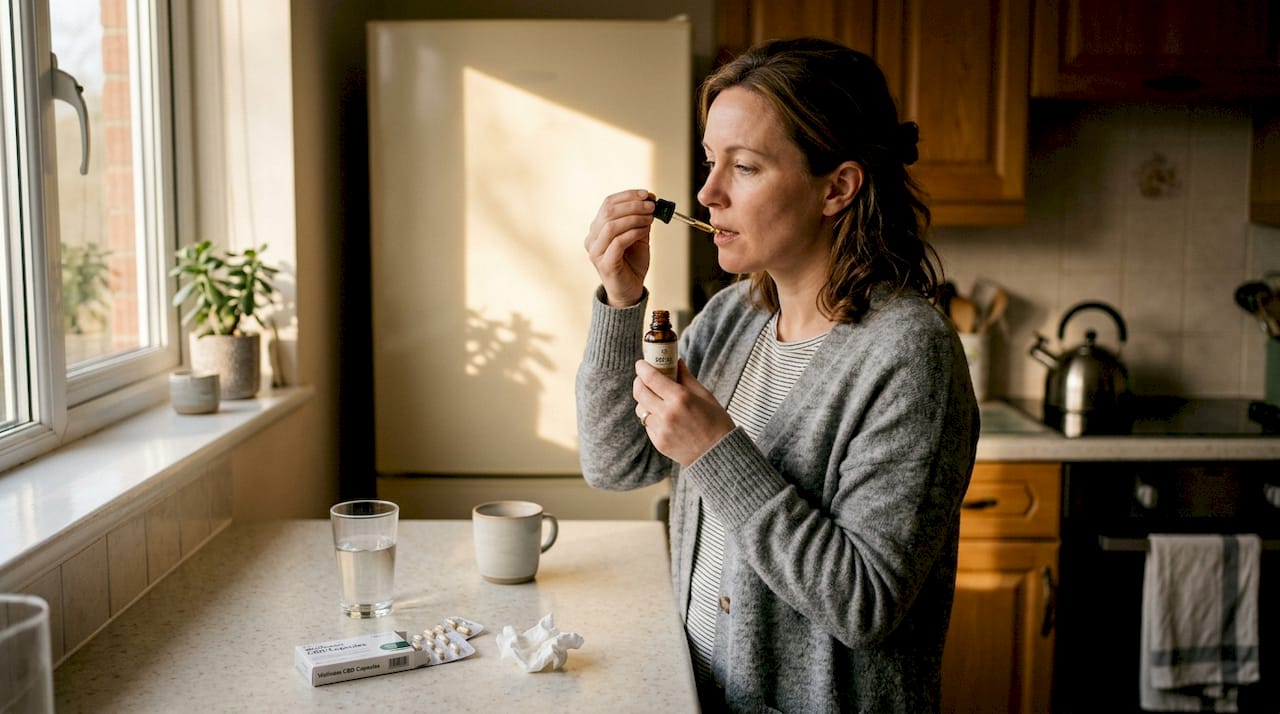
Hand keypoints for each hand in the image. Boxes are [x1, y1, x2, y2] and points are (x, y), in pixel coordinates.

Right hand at [584, 189, 654, 306]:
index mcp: (597, 229)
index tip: (647, 194)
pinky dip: (633, 233)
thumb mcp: (638, 236)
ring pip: (611, 225)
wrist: (629, 291)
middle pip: (609, 212)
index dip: (628, 195)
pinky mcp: (604, 264)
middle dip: (633, 205)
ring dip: (634, 218)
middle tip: (651, 206)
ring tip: (650, 218)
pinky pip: (617, 242)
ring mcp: (596, 252)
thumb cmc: (632, 264)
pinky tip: (644, 231)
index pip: (608, 203)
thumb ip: (640, 219)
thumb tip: (650, 200)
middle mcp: (592, 239)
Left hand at [634, 359, 734, 466]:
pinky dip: (651, 416)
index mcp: (680, 398)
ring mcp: (660, 430)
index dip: (642, 368)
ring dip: (644, 400)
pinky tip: (662, 415)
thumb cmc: (716, 422)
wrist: (719, 454)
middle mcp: (667, 414)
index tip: (641, 364)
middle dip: (639, 381)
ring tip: (654, 397)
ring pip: (640, 409)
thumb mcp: (705, 395)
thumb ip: (686, 377)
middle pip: (640, 392)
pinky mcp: (658, 442)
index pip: (651, 378)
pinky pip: (647, 424)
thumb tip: (676, 361)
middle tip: (643, 377)